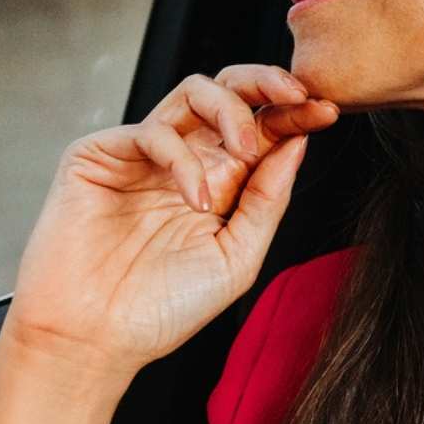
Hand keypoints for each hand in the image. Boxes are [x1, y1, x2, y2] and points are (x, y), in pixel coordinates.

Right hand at [4, 65, 340, 382]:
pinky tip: (195, 200)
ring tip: (247, 149)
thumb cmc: (162, 309)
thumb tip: (299, 141)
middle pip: (230, 91)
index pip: (264, 129)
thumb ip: (268, 199)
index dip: (296, 114)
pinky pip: (152, 132)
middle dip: (267, 82)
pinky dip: (183, 158)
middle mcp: (186, 160)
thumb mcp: (238, 256)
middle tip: (297, 95)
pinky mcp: (99, 155)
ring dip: (231, 109)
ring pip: (192, 92)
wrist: (95, 342)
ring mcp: (142, 154)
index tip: (328, 112)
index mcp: (222, 182)